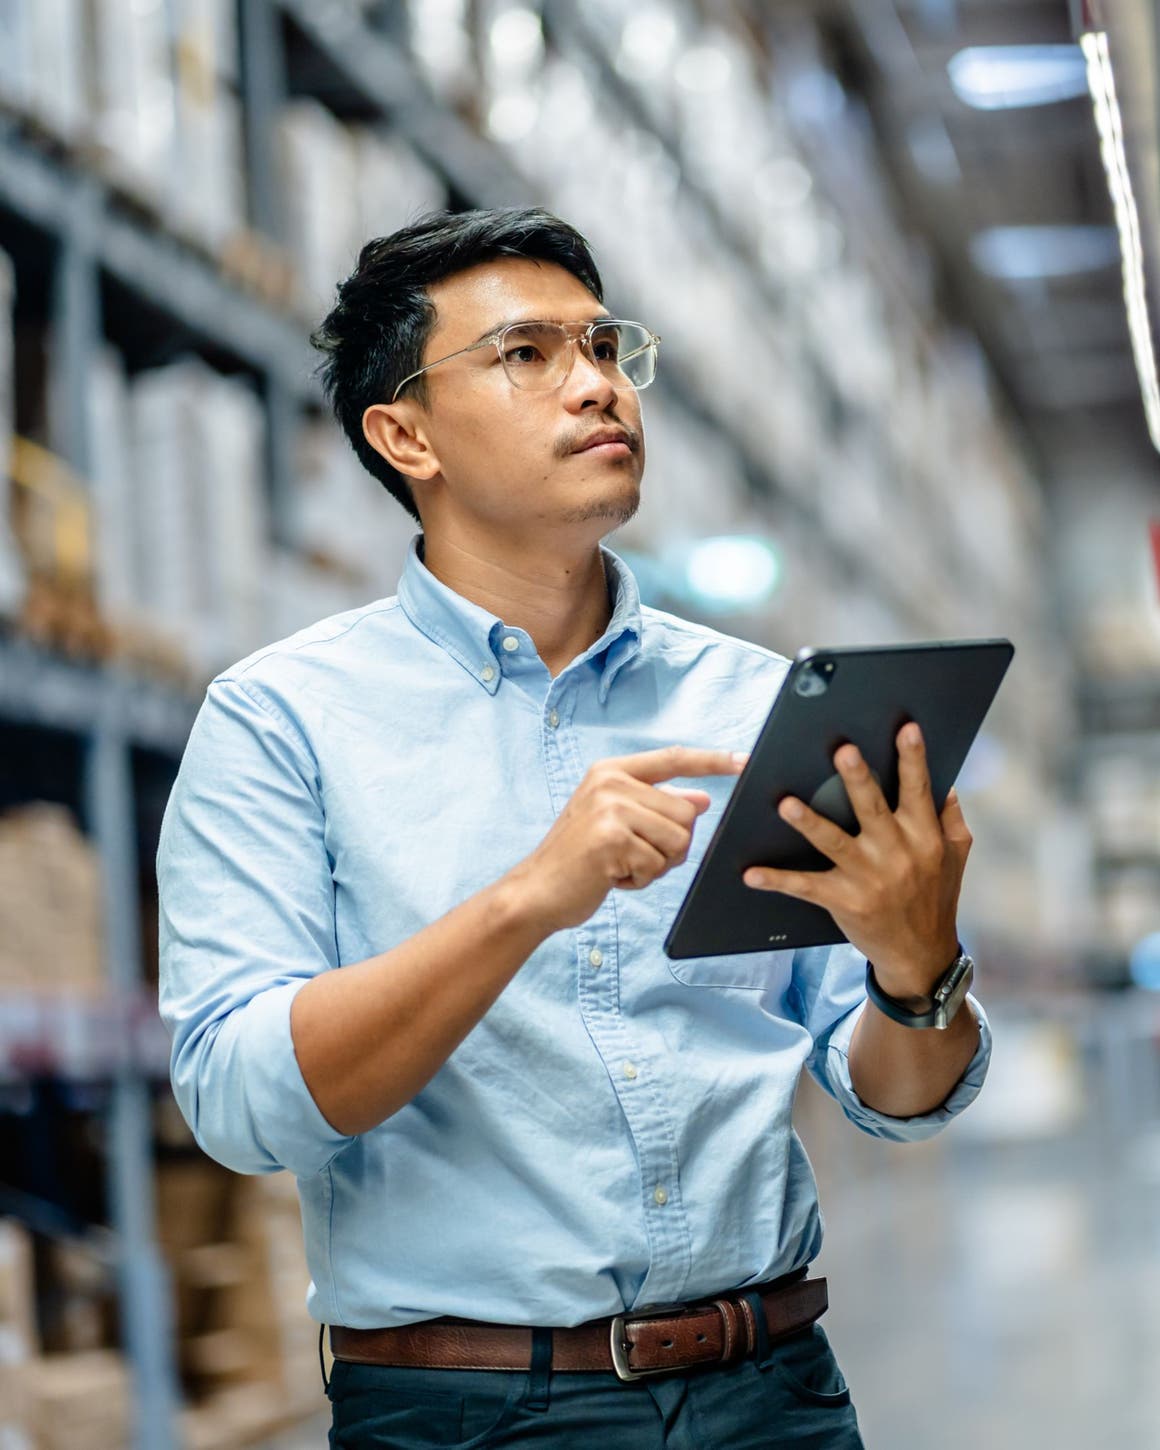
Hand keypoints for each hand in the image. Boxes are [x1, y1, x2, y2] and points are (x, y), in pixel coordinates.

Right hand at [511, 746, 745, 933]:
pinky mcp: (612, 839)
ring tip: (622, 865)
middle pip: (686, 812)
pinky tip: (613, 877)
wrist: (536, 891)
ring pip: (678, 840)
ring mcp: (610, 809)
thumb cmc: (578, 859)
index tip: (745, 761)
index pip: (673, 758)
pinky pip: (658, 864)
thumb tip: (702, 799)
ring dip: (657, 864)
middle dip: (671, 845)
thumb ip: (655, 806)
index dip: (712, 761)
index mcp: (611, 771)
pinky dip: (641, 880)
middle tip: (634, 856)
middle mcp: (610, 782)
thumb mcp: (615, 823)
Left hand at [741, 724, 968, 997]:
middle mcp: (897, 853)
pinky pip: (806, 887)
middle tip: (842, 750)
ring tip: (785, 803)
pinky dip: (777, 880)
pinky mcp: (845, 901)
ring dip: (808, 822)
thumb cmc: (936, 897)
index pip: (918, 790)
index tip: (905, 728)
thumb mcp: (954, 856)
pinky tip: (751, 873)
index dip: (913, 759)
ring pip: (834, 843)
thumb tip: (946, 779)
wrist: (921, 954)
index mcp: (923, 837)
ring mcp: (869, 878)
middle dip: (857, 779)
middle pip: (873, 809)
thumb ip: (949, 817)